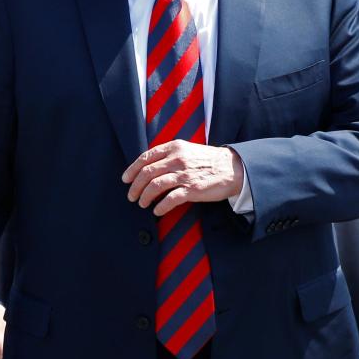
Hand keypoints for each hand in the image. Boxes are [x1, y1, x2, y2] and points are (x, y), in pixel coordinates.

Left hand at [122, 141, 243, 215]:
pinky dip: (160, 207)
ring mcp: (184, 174)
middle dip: (135, 186)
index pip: (145, 157)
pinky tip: (157, 211)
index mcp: (174, 147)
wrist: (233, 168)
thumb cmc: (208, 160)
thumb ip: (168, 154)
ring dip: (144, 197)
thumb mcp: (187, 149)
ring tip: (142, 203)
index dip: (132, 169)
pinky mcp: (192, 189)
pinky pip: (170, 199)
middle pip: (146, 173)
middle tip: (131, 196)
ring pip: (154, 186)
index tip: (125, 179)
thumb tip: (148, 166)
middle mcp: (177, 159)